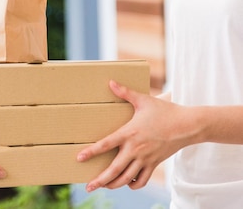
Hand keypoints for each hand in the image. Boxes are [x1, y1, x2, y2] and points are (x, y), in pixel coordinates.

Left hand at [77, 80, 195, 191]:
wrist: (189, 125)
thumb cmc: (165, 111)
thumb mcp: (143, 100)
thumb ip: (125, 92)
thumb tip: (110, 82)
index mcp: (129, 133)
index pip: (106, 144)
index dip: (92, 152)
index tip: (79, 158)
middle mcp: (136, 149)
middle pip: (115, 169)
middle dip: (100, 180)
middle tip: (88, 187)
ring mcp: (146, 159)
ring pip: (127, 178)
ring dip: (114, 184)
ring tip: (103, 185)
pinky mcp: (155, 164)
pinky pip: (142, 180)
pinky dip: (133, 184)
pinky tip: (126, 183)